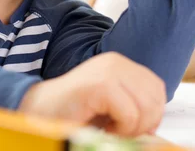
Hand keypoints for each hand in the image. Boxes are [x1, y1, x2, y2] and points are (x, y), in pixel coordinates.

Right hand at [19, 52, 165, 136]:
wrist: (37, 111)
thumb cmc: (72, 113)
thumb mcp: (110, 105)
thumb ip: (134, 106)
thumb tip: (156, 123)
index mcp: (120, 64)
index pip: (157, 88)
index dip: (152, 114)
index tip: (132, 128)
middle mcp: (116, 62)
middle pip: (155, 98)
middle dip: (143, 124)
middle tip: (119, 131)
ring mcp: (108, 71)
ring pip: (146, 108)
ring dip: (131, 128)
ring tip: (109, 129)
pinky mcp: (100, 84)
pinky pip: (130, 114)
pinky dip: (121, 129)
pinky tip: (103, 128)